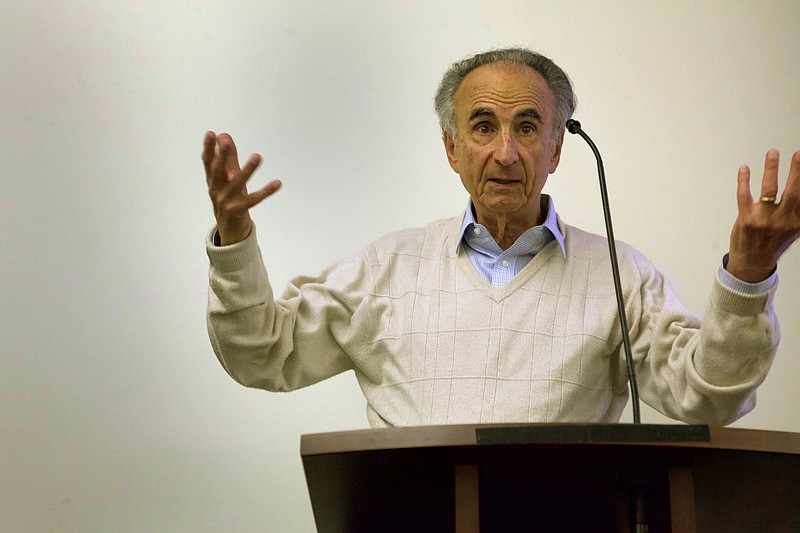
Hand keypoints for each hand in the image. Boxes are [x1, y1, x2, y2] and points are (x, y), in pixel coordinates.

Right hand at [202, 131, 281, 244]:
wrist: (229, 228)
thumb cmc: (229, 197)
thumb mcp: (228, 178)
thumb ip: (228, 157)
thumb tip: (224, 135)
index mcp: (213, 180)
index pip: (208, 162)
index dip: (208, 148)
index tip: (210, 133)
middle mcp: (217, 190)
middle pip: (218, 171)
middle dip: (222, 156)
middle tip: (226, 142)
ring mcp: (227, 201)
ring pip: (237, 183)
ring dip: (248, 170)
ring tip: (257, 156)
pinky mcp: (238, 210)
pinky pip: (254, 199)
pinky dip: (266, 191)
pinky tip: (277, 183)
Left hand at [727, 149, 799, 281]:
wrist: (752, 264)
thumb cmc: (772, 244)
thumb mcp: (793, 230)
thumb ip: (798, 212)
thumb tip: (799, 191)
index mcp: (798, 222)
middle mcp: (783, 220)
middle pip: (794, 192)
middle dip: (797, 171)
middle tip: (798, 154)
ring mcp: (764, 220)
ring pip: (769, 190)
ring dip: (771, 169)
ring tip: (772, 153)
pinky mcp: (746, 220)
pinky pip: (744, 196)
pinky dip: (744, 180)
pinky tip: (744, 168)